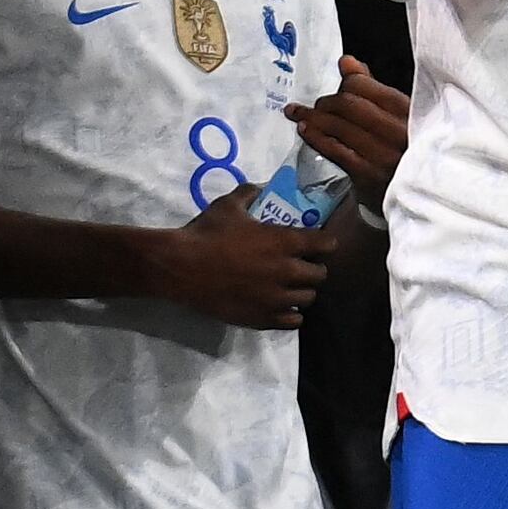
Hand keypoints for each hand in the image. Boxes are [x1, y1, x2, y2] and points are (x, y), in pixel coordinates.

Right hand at [131, 200, 330, 329]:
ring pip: (308, 299)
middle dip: (315, 268)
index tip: (321, 243)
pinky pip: (293, 322)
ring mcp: (276, 298)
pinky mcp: (263, 318)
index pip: (326, 244)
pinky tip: (282, 307)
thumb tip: (260, 187)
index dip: (326, 243)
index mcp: (285, 242)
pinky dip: (291, 314)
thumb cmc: (206, 233)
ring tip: (292, 288)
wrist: (181, 268)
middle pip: (320, 275)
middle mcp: (287, 271)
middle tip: (304, 265)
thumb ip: (249, 194)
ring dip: (303, 291)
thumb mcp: (228, 205)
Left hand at [282, 56, 408, 204]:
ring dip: (313, 118)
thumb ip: (373, 89)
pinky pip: (333, 149)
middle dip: (327, 102)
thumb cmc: (408, 151)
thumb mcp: (400, 117)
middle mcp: (397, 131)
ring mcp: (382, 154)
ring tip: (299, 114)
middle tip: (318, 105)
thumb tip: (347, 62)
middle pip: (348, 104)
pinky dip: (315, 137)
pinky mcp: (368, 174)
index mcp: (409, 111)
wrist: (422, 193)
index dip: (347, 82)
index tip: (340, 83)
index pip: (365, 86)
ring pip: (338, 126)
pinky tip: (306, 130)